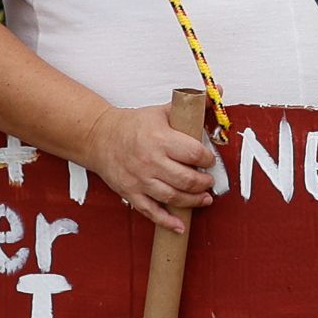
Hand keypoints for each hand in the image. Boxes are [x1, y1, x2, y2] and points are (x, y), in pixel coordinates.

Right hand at [88, 102, 220, 234]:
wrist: (100, 137)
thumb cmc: (134, 125)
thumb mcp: (163, 110)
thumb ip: (192, 105)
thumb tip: (218, 92)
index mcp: (160, 138)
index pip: (194, 154)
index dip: (208, 160)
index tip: (210, 161)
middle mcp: (150, 161)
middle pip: (187, 179)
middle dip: (204, 183)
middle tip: (209, 181)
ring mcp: (140, 179)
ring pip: (173, 197)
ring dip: (193, 201)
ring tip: (204, 198)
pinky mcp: (131, 193)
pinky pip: (151, 211)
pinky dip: (167, 221)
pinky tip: (180, 226)